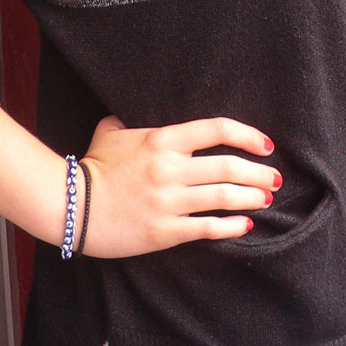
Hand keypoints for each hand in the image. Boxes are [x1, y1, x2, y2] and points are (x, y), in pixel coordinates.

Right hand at [81, 114, 279, 257]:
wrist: (70, 206)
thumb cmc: (93, 166)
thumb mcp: (112, 132)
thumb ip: (131, 121)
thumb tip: (134, 115)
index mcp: (162, 139)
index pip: (216, 129)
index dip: (247, 135)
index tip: (265, 144)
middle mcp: (170, 168)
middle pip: (228, 166)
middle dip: (258, 172)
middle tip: (275, 177)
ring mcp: (168, 200)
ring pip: (223, 196)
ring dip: (251, 196)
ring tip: (266, 198)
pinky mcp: (164, 230)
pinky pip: (206, 228)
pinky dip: (231, 226)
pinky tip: (245, 225)